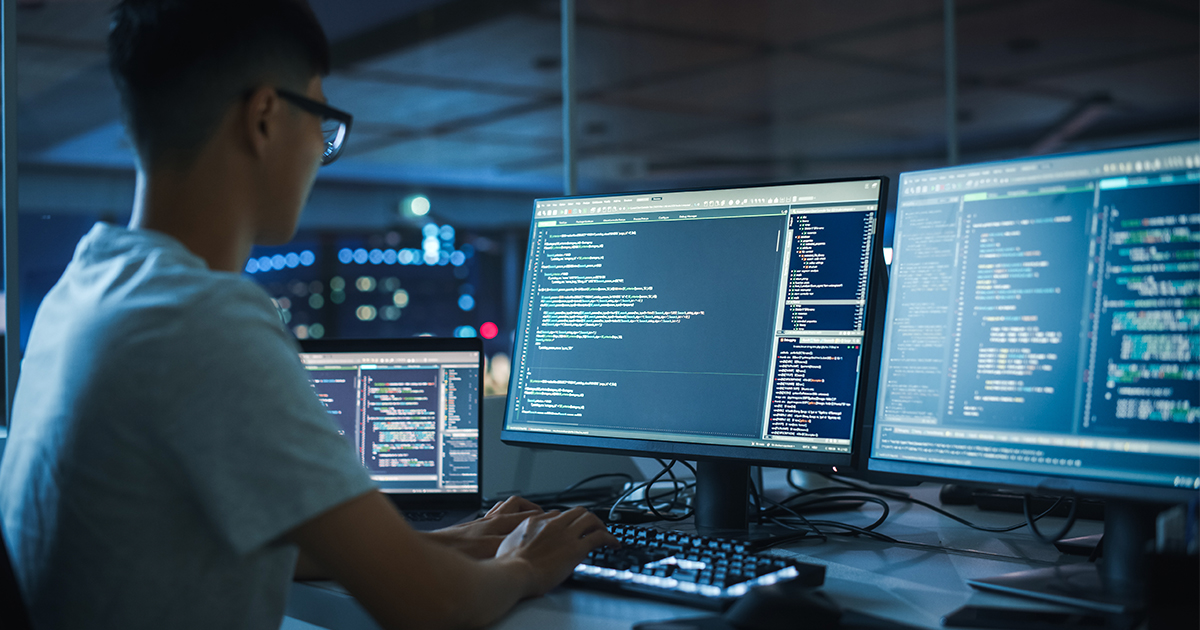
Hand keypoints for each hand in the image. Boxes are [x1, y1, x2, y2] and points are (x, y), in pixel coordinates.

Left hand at [426, 496, 544, 558]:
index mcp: (499, 525)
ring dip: (517, 507)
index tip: (556, 520)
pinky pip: (492, 513)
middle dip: (534, 509)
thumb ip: (511, 549)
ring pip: (505, 506)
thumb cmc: (457, 553)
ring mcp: (481, 522)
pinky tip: (500, 522)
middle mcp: (491, 520)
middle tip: (546, 516)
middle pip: (518, 506)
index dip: (544, 518)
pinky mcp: (472, 526)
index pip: (529, 516)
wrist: (433, 549)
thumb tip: (529, 550)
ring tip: (526, 513)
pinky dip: (501, 514)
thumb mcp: (490, 554)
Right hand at [495, 506, 618, 596]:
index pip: (558, 514)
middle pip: (577, 512)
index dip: (567, 521)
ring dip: (600, 525)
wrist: (513, 574)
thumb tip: (523, 543)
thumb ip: (520, 538)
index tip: (572, 528)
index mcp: (535, 522)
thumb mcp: (508, 543)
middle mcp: (552, 524)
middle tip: (593, 527)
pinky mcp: (576, 548)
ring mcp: (565, 535)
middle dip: (587, 518)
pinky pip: (599, 537)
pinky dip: (609, 538)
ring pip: (590, 519)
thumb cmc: (507, 565)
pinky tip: (613, 543)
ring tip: (605, 533)